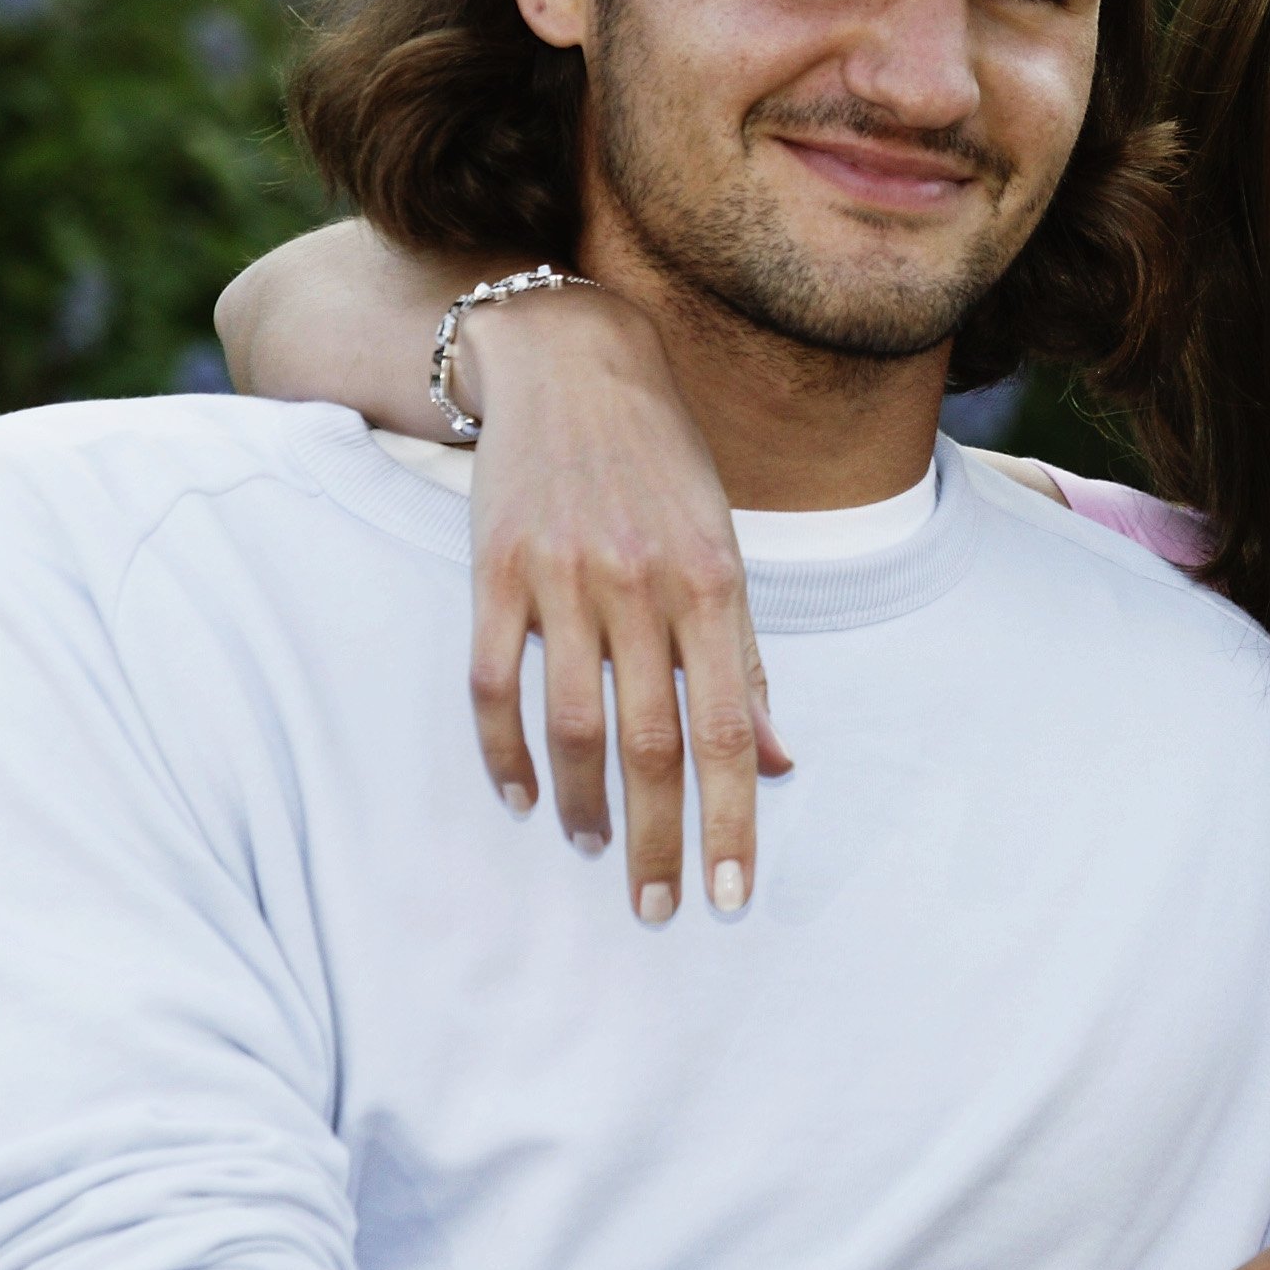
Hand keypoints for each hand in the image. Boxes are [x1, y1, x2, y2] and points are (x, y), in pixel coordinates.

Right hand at [451, 283, 791, 922]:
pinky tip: (521, 797)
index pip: (729, 729)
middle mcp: (643, 585)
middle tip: (659, 910)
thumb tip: (777, 763)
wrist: (571, 360)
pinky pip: (492, 683)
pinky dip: (504, 751)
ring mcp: (564, 578)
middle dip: (660, 840)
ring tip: (596, 851)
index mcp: (715, 583)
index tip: (730, 897)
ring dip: (583, 805)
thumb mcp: (723, 547)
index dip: (732, 821)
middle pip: (652, 744)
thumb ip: (744, 660)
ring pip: (570, 726)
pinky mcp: (494, 570)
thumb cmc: (662, 464)